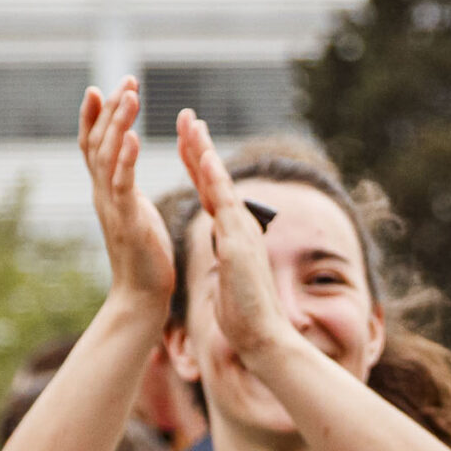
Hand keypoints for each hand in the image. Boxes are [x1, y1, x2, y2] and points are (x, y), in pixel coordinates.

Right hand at [79, 79, 175, 312]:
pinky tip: (133, 136)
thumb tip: (127, 172)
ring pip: (108, 156)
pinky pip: (123, 184)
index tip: (102, 87)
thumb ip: (128, 190)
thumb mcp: (136, 214)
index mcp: (107, 191)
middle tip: (126, 79)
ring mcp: (112, 206)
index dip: (95, 116)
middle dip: (110, 109)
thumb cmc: (145, 258)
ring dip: (118, 124)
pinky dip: (126, 158)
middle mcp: (102, 194)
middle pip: (98, 142)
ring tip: (130, 96)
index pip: (94, 146)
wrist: (142, 296)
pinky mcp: (126, 220)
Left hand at [175, 108, 291, 368]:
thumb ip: (228, 257)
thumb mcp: (231, 277)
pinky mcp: (238, 242)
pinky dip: (214, 178)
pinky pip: (224, 203)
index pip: (210, 192)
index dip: (198, 165)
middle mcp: (239, 226)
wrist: (263, 335)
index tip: (187, 141)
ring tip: (191, 124)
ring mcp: (241, 232)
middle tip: (187, 116)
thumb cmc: (245, 314)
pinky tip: (204, 157)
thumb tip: (226, 251)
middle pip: (215, 179)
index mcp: (232, 234)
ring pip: (219, 183)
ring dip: (205, 151)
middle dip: (199, 146)